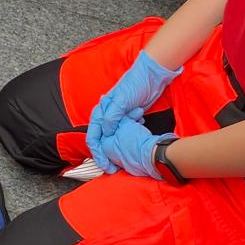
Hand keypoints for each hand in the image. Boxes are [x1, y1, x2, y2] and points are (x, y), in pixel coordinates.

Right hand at [86, 49, 180, 171]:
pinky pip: (123, 134)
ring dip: (117, 149)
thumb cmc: (136, 84)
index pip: (93, 137)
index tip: (105, 166)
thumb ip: (112, 116)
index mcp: (101, 111)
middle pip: (101, 141)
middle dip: (106, 155)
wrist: (151, 75)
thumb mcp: (123, 100)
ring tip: (124, 159)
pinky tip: (137, 139)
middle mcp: (106, 116)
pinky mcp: (128, 118)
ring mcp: (117, 118)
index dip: (97, 153)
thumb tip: (105, 133)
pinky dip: (127, 140)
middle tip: (113, 169)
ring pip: (112, 139)